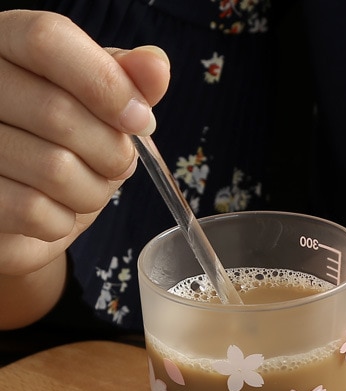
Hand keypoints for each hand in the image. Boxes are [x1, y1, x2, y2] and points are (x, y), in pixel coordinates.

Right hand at [0, 10, 169, 324]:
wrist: (21, 208)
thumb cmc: (60, 146)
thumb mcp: (97, 106)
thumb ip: (124, 81)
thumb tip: (156, 66)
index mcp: (6, 44)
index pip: (48, 39)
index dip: (107, 83)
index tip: (141, 119)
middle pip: (57, 112)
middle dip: (111, 153)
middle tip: (116, 164)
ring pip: (53, 169)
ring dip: (91, 191)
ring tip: (85, 188)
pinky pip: (34, 211)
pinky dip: (62, 221)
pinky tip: (56, 211)